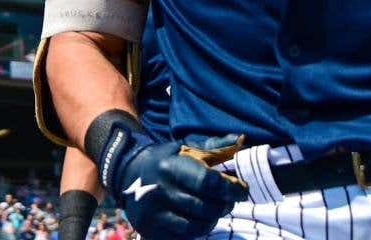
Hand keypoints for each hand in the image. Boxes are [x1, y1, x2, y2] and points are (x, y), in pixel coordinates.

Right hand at [97, 122, 248, 238]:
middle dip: (224, 206)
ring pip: (195, 227)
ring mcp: (152, 213)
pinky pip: (182, 237)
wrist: (128, 174)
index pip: (208, 183)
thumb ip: (215, 147)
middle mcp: (160, 191)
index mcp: (171, 167)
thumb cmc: (167, 159)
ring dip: (212, 221)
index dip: (230, 189)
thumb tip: (241, 140)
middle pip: (205, 208)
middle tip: (229, 202)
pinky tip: (199, 220)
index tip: (242, 191)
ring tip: (215, 212)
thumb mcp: (187, 148)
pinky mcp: (149, 229)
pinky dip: (196, 231)